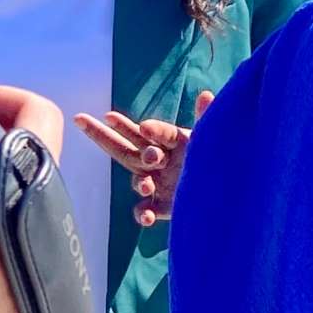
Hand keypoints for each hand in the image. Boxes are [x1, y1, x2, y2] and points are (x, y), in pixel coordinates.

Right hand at [74, 93, 213, 226]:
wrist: (231, 195)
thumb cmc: (224, 161)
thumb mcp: (214, 140)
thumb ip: (207, 120)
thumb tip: (207, 95)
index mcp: (170, 141)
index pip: (151, 132)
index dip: (139, 127)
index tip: (134, 124)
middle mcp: (159, 160)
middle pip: (126, 147)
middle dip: (102, 134)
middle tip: (80, 118)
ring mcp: (157, 183)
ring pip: (136, 178)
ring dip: (139, 181)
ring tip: (147, 184)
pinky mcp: (162, 207)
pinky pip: (145, 210)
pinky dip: (143, 214)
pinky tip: (147, 217)